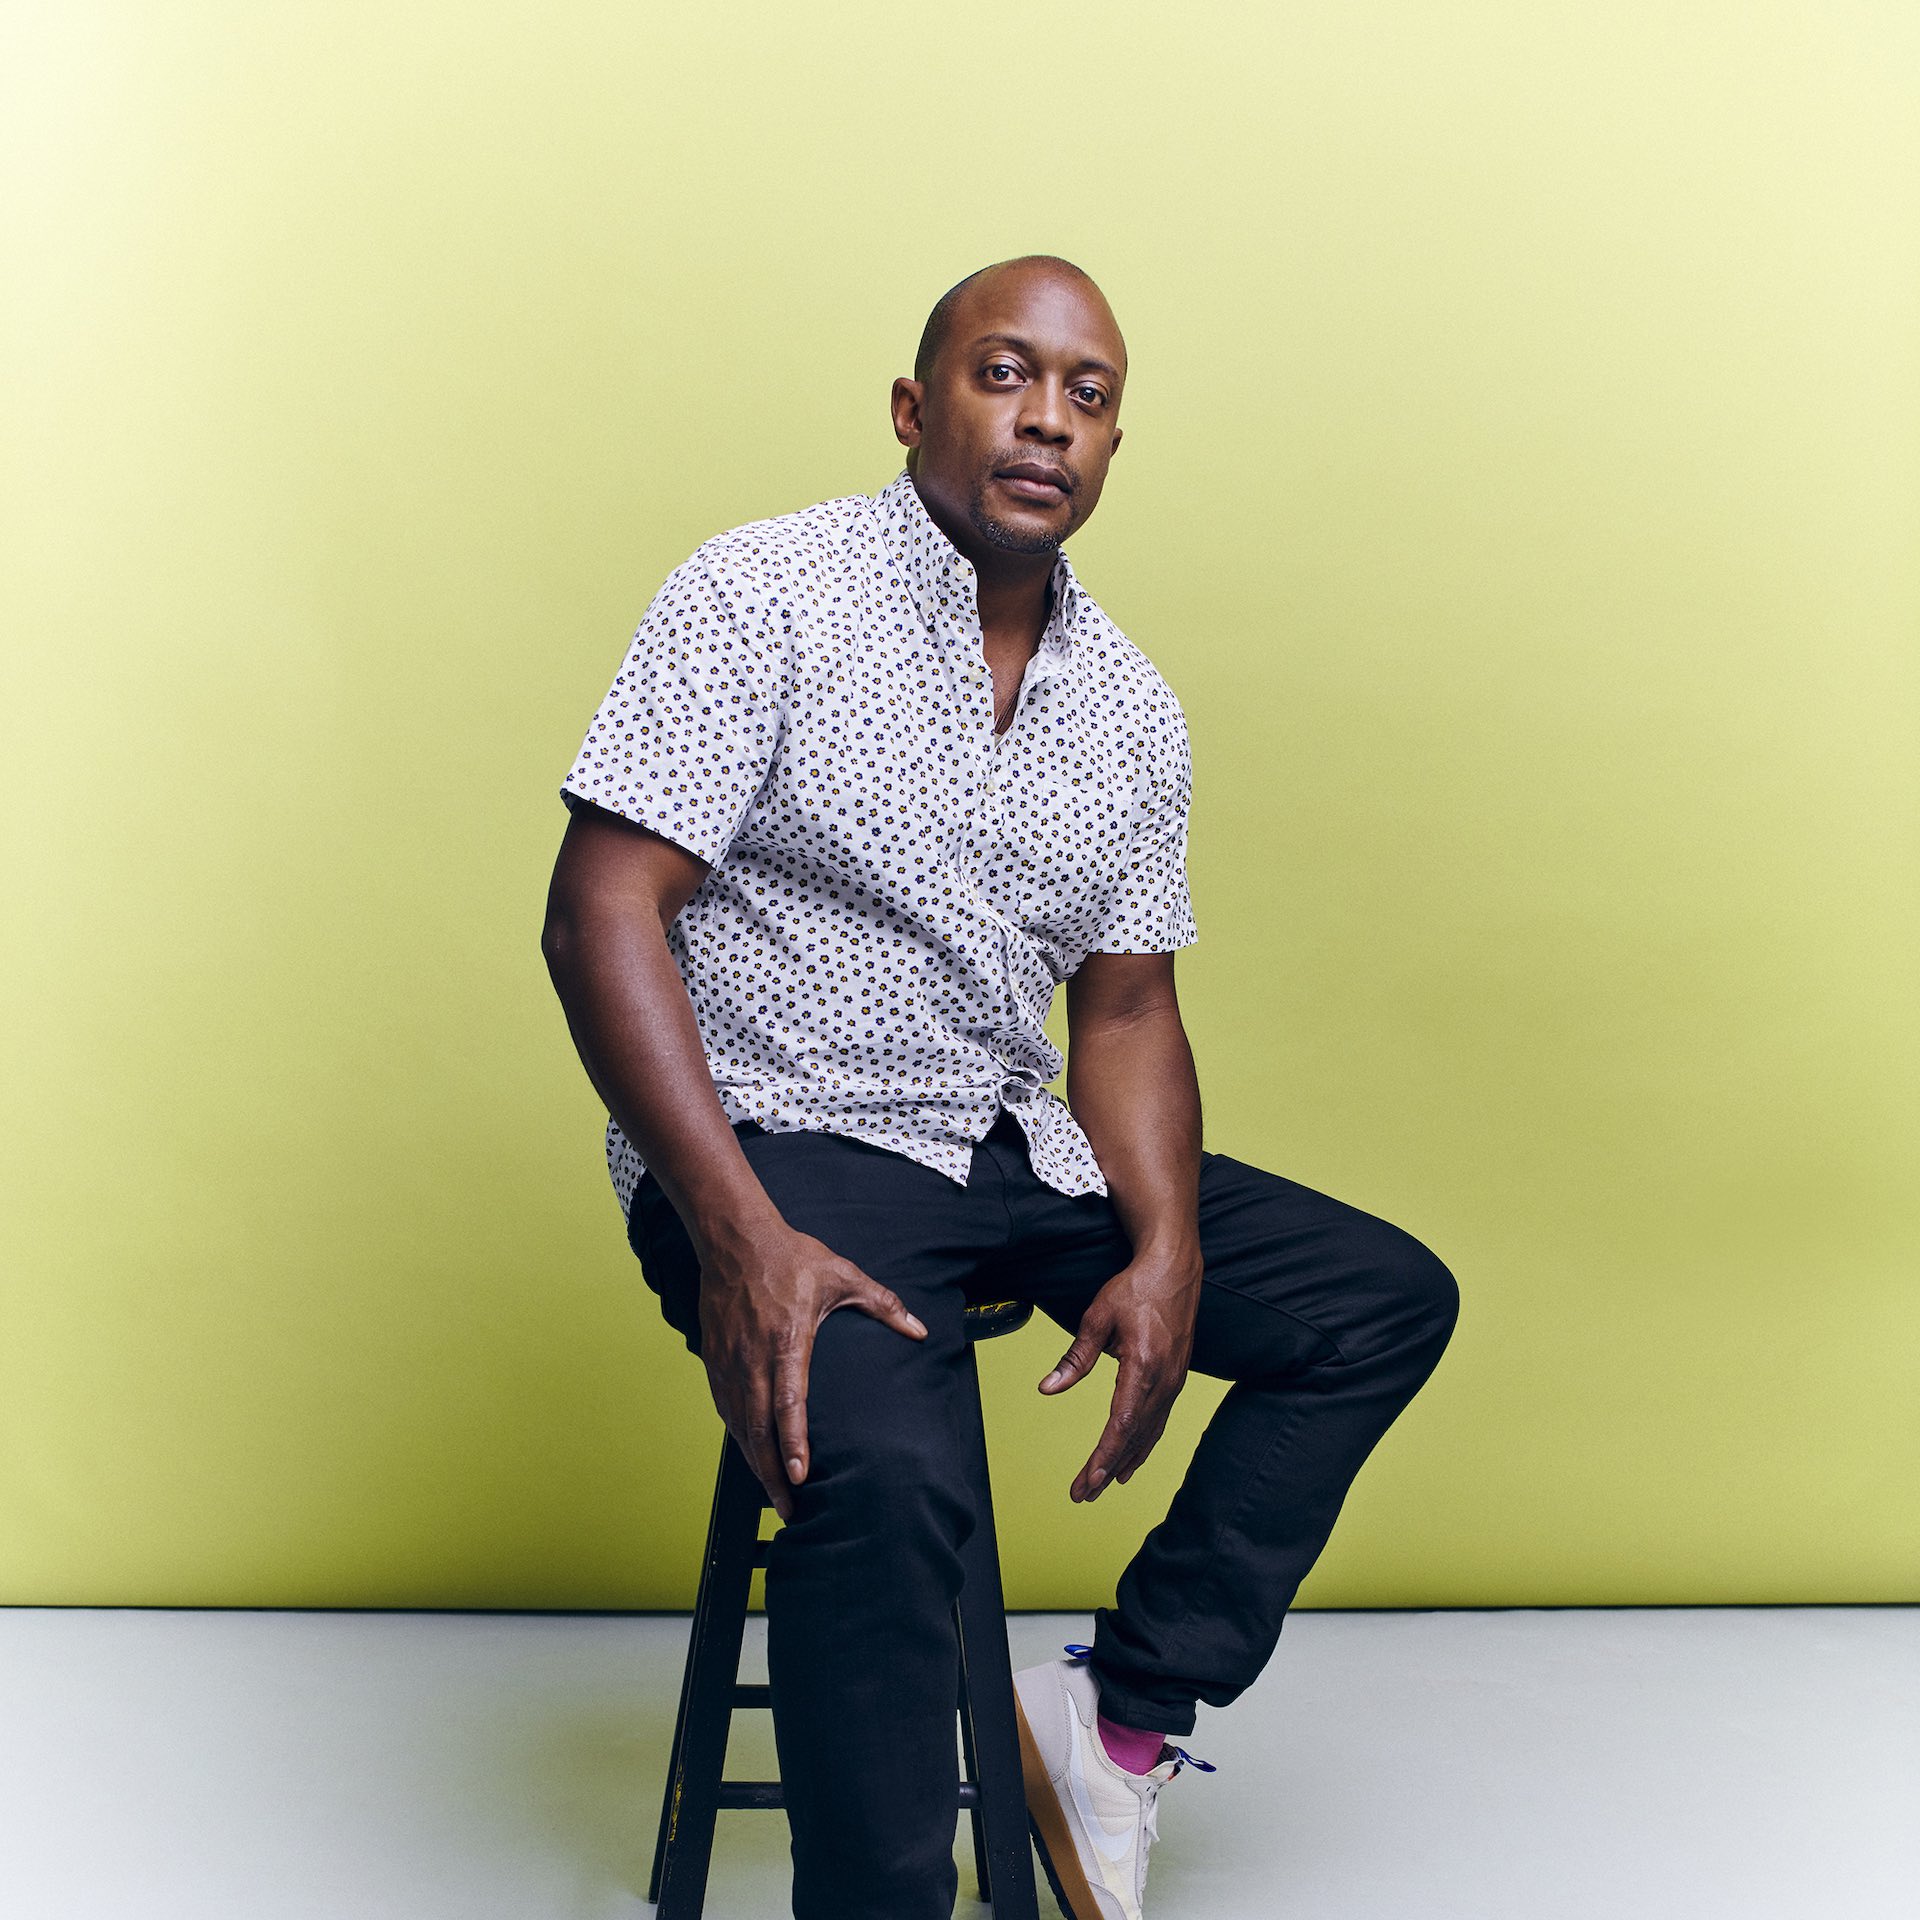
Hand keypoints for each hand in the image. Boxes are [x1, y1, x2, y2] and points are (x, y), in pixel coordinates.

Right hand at [697, 1222, 925, 1519]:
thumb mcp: (843, 1275)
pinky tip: (751, 1455)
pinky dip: (737, 1437)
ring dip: (754, 1462)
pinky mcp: (713, 1359)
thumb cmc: (791, 1257)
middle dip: (773, 1474)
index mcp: (787, 1340)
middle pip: (759, 1429)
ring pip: (738, 1424)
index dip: (793, 1444)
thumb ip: (883, 1304)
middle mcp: (753, 1357)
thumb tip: (919, 1329)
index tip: (801, 1477)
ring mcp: (729, 1360)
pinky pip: (725, 1408)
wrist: (735, 1238)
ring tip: (774, 1493)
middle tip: (789, 1509)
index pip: (788, 1403)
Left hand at [1037, 1250, 1202, 1500]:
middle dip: (1107, 1470)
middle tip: (1082, 1496)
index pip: (1121, 1424)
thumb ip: (1076, 1356)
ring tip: (1101, 1487)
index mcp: (1144, 1366)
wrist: (1175, 1269)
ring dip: (1124, 1462)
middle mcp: (1164, 1381)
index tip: (1087, 1482)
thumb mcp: (1098, 1316)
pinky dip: (1142, 1445)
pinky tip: (1130, 1460)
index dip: (1103, 1457)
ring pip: (1148, 1434)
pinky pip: (1158, 1421)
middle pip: (1134, 1438)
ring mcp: (1174, 1382)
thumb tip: (1048, 1388)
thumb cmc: (1136, 1288)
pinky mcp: (1176, 1378)